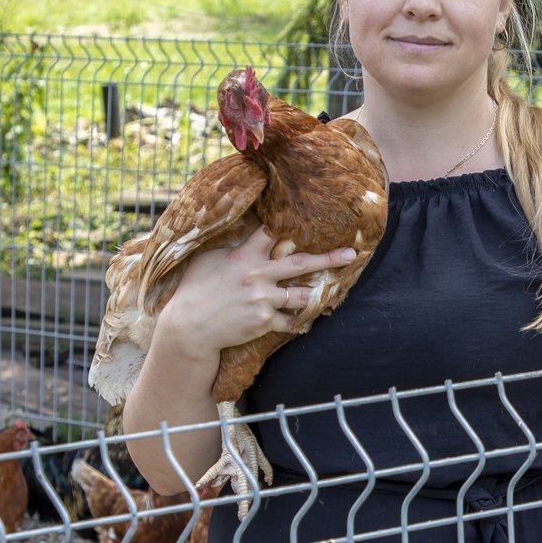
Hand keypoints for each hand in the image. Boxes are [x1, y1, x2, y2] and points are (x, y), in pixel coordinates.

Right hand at [157, 225, 358, 359]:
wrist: (190, 327)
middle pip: (301, 264)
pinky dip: (297, 321)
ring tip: (324, 292)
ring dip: (313, 294)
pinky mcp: (264, 321)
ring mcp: (263, 300)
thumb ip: (230, 246)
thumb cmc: (194, 289)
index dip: (289, 223)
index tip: (310, 215)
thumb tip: (241, 232)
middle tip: (352, 255)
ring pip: (301, 295)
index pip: (271, 232)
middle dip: (328, 259)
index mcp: (245, 255)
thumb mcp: (208, 259)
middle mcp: (258, 275)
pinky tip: (304, 321)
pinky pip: (290, 321)